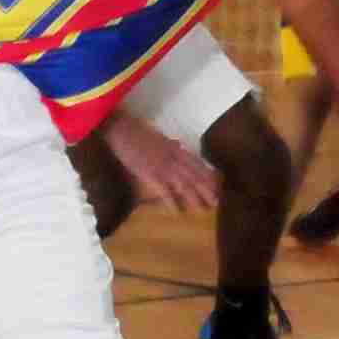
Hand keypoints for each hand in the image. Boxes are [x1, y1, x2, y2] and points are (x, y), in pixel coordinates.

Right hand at [106, 118, 223, 210]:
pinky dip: (171, 200)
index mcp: (175, 147)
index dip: (207, 175)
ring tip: (204, 208)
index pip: (196, 163)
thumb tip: (178, 146)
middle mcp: (173, 157)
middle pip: (194, 175)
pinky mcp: (149, 173)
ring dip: (194, 197)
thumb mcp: (159, 135)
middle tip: (216, 202)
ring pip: (184, 183)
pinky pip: (164, 189)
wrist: (122, 128)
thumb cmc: (136, 130)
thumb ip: (169, 143)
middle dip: (206, 189)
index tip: (216, 184)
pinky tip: (178, 210)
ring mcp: (162, 165)